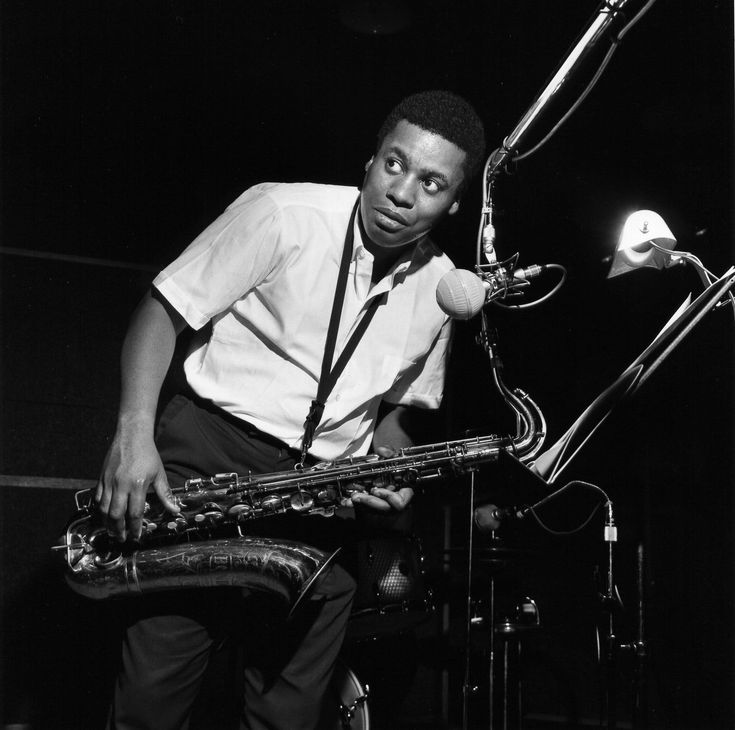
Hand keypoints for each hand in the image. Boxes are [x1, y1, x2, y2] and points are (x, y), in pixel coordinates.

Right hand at [95, 422, 178, 541]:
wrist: (132, 436)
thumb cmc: (147, 454)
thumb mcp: (159, 474)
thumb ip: (165, 494)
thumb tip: (175, 510)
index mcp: (137, 485)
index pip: (135, 513)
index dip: (135, 527)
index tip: (136, 536)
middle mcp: (121, 485)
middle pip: (116, 514)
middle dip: (118, 530)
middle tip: (122, 539)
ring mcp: (109, 482)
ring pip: (104, 509)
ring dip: (107, 523)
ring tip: (112, 531)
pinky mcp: (101, 478)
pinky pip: (98, 498)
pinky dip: (100, 509)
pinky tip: (104, 515)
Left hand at [348, 445, 413, 512]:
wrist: (388, 472)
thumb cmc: (395, 467)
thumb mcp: (395, 457)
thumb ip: (390, 453)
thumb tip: (382, 451)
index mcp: (404, 493)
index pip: (400, 502)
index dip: (388, 498)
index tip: (375, 490)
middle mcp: (395, 502)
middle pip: (384, 508)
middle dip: (369, 502)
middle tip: (356, 496)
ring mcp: (384, 506)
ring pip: (373, 510)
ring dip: (361, 503)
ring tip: (351, 496)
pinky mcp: (375, 507)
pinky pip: (365, 509)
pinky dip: (355, 505)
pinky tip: (346, 501)